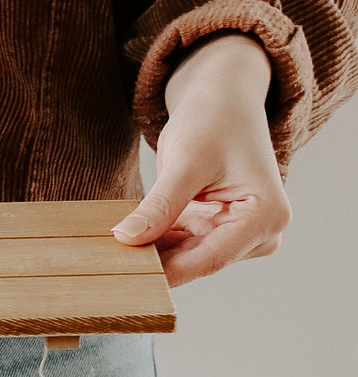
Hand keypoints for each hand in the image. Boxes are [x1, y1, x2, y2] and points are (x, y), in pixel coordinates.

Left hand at [112, 34, 290, 285]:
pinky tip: (125, 240)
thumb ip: (160, 205)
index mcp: (266, 217)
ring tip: (110, 255)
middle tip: (109, 267)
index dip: (167, 270)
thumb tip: (127, 239)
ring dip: (152, 253)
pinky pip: (181, 242)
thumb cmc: (212, 122)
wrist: (222, 100)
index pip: (210, 258)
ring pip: (186, 255)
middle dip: (156, 262)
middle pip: (198, 260)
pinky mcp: (216, 227)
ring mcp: (238, 233)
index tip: (126, 276)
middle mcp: (260, 233)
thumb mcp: (185, 162)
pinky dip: (155, 240)